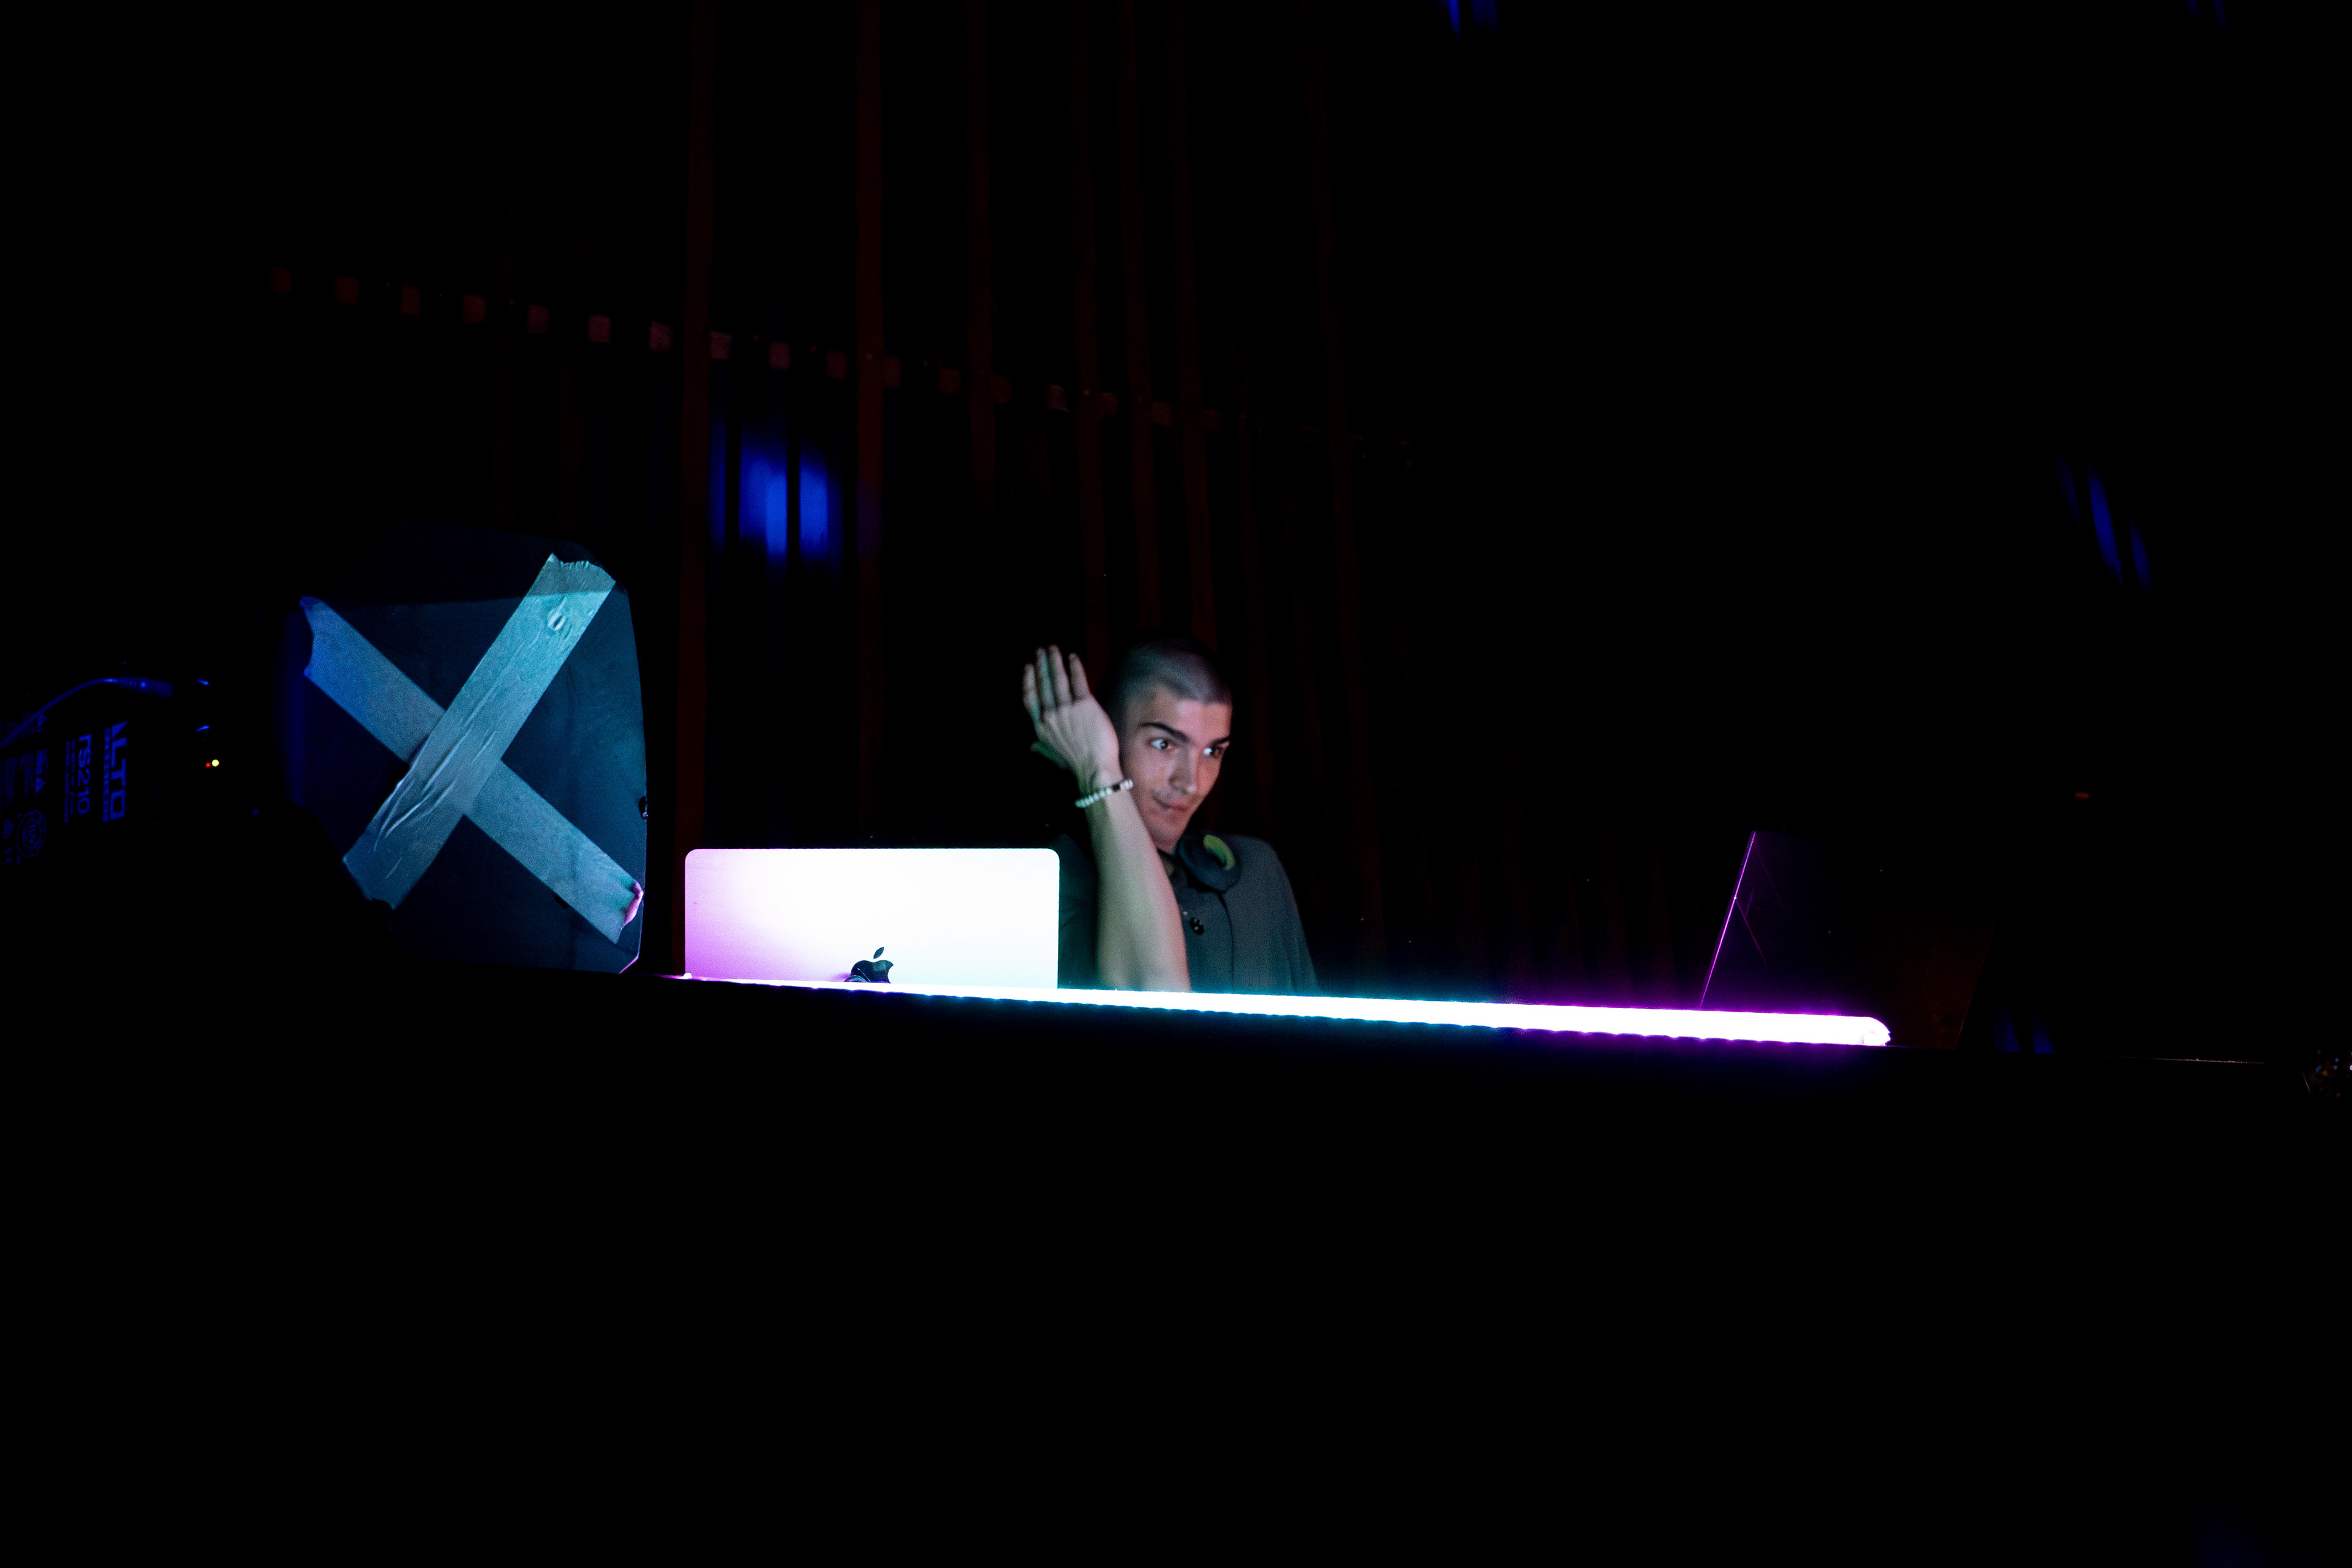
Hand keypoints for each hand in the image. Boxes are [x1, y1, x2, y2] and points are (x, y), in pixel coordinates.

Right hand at [1022, 646, 1121, 790]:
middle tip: (1040, 651)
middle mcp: (1050, 715)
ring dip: (1054, 661)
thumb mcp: (1053, 755)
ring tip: (1052, 649)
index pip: (1029, 698)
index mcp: (1040, 727)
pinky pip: (1077, 680)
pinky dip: (1074, 667)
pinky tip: (1073, 657)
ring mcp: (1066, 709)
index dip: (1028, 680)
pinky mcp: (1085, 704)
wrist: (1095, 769)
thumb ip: (1041, 747)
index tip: (1027, 668)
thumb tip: (1031, 746)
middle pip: (1042, 684)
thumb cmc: (1076, 763)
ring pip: (1057, 679)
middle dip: (1041, 664)